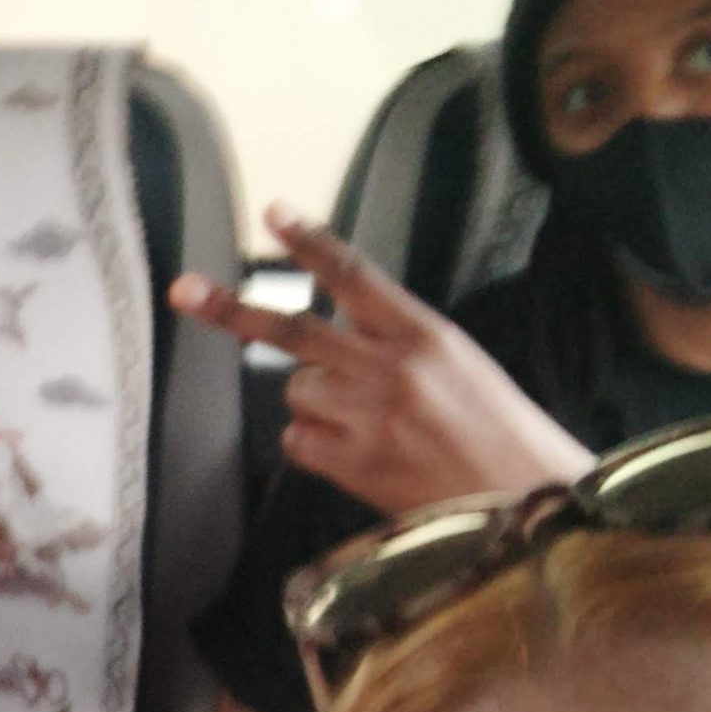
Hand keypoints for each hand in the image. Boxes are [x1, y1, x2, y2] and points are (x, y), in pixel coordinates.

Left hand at [172, 206, 591, 516]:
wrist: (527, 499)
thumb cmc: (495, 430)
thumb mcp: (458, 363)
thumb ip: (395, 339)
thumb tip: (329, 336)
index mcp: (424, 334)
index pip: (355, 276)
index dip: (310, 242)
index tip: (273, 212)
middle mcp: (391, 369)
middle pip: (293, 332)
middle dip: (231, 311)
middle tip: (183, 290)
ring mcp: (369, 418)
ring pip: (296, 392)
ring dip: (315, 403)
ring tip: (365, 424)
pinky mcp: (354, 465)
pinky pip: (298, 442)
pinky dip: (315, 446)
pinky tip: (357, 455)